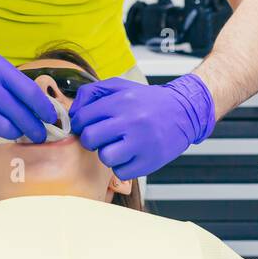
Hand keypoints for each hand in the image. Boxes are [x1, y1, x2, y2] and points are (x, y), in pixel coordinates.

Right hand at [0, 33, 57, 141]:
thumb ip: (6, 80)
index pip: (29, 92)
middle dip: (34, 128)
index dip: (44, 109)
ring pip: (4, 127)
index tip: (53, 118)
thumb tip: (32, 103)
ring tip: (17, 133)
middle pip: (20, 114)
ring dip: (14, 133)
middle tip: (41, 135)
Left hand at [68, 74, 215, 178]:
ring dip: (107, 153)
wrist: (184, 112)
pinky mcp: (150, 162)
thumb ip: (92, 93)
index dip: (79, 124)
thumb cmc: (148, 101)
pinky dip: (122, 165)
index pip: (83, 117)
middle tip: (100, 136)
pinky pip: (121, 171)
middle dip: (91, 139)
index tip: (85, 126)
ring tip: (117, 145)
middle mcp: (132, 121)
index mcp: (122, 100)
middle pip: (90, 139)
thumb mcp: (120, 87)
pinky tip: (130, 154)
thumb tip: (73, 113)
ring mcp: (142, 143)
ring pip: (105, 157)